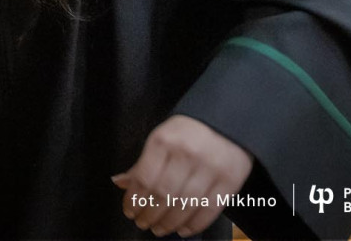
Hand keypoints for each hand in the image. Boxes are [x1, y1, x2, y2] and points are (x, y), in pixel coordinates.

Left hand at [114, 115, 253, 236]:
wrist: (229, 121)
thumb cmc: (189, 131)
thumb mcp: (162, 138)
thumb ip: (143, 163)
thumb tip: (120, 183)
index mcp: (164, 141)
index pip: (144, 178)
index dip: (134, 200)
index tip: (129, 211)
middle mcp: (187, 154)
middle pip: (163, 194)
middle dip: (149, 214)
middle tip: (143, 223)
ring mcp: (210, 168)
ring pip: (185, 205)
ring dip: (169, 223)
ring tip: (159, 228)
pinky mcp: (230, 181)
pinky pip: (209, 209)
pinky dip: (194, 225)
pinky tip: (183, 229)